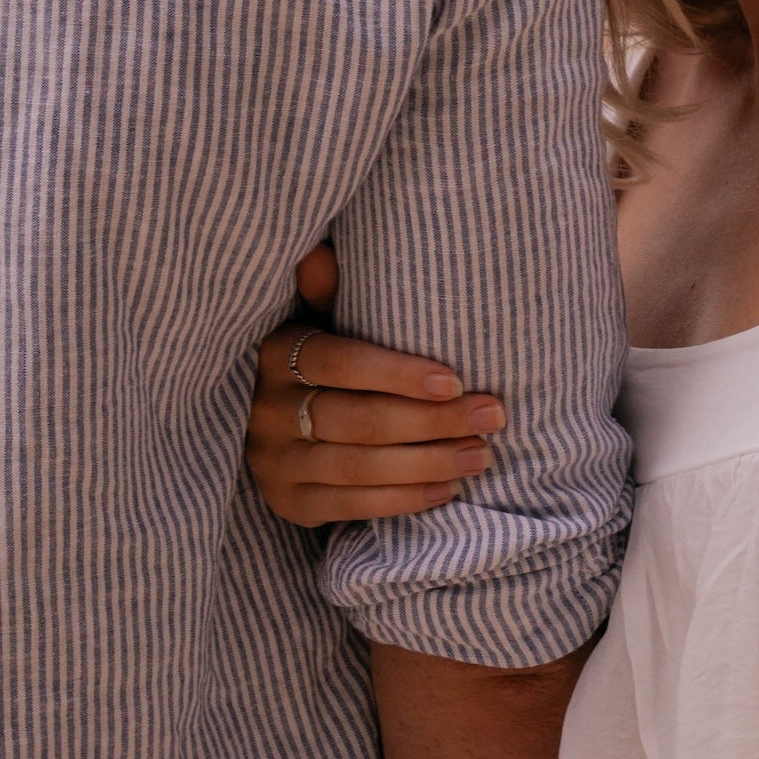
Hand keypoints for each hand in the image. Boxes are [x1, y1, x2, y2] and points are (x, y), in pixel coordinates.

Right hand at [245, 245, 507, 525]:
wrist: (275, 427)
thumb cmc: (320, 361)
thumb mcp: (316, 320)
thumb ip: (327, 294)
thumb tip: (322, 253)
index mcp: (276, 354)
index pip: (340, 363)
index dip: (399, 374)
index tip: (457, 381)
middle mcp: (267, 410)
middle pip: (359, 419)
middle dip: (434, 421)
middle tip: (491, 417)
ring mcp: (273, 462)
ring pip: (359, 466)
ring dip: (429, 463)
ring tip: (481, 454)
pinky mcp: (288, 503)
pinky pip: (352, 506)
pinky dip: (404, 499)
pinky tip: (448, 489)